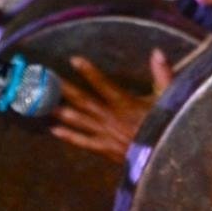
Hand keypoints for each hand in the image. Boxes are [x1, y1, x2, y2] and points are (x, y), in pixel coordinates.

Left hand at [47, 50, 172, 161]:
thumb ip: (163, 75)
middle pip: (84, 101)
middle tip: (45, 79)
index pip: (104, 84)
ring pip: (80, 120)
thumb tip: (157, 52)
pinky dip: (70, 137)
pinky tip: (54, 130)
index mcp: (126, 104)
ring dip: (61, 111)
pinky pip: (84, 142)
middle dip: (64, 89)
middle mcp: (111, 118)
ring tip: (42, 103)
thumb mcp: (169, 99)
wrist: (164, 158)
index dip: (90, 72)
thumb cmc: (168, 126)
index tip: (73, 60)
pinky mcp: (106, 149)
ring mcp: (106, 134)